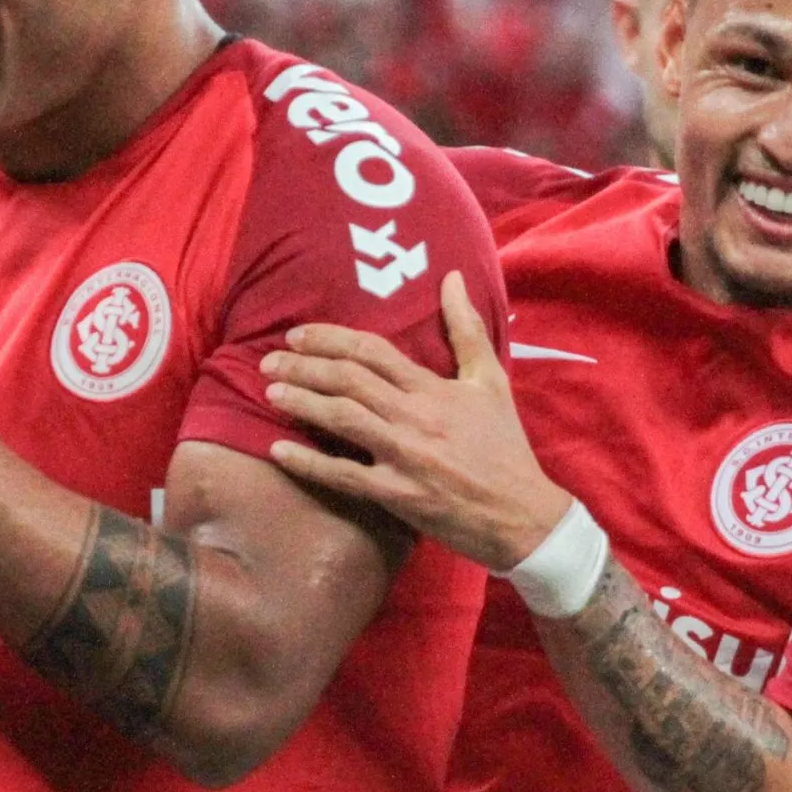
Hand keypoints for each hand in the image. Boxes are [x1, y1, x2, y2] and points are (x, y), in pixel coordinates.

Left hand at [260, 272, 569, 572]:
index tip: (297, 336)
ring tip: (269, 392)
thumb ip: (467, 328)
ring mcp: (403, 456)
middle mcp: (414, 416)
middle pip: (348, 379)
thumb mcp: (491, 380)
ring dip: (300, 402)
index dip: (329, 338)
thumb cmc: (505, 446)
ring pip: (341, 419)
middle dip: (303, 366)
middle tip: (269, 362)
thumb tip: (452, 277)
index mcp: (433, 388)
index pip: (372, 350)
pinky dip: (308, 462)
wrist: (523, 514)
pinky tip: (278, 452)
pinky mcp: (396, 495)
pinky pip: (343, 475)